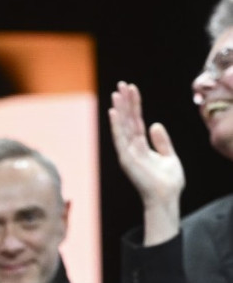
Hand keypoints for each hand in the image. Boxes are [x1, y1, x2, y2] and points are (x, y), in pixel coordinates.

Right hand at [109, 81, 183, 243]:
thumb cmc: (168, 182)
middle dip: (124, 101)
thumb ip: (162, 141)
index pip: (136, 119)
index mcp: (141, 144)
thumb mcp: (170, 157)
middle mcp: (132, 146)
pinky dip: (116, 125)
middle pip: (127, 119)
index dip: (134, 104)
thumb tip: (155, 124)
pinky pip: (120, 138)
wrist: (167, 198)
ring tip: (117, 93)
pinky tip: (114, 112)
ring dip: (119, 109)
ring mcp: (128, 151)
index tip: (131, 88)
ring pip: (123, 125)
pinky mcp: (127, 158)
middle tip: (121, 84)